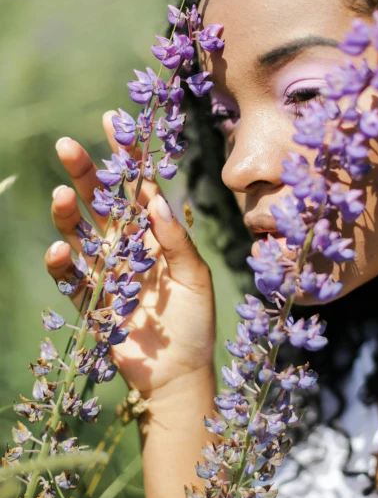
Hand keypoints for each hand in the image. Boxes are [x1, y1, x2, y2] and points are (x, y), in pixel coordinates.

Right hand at [45, 112, 216, 399]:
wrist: (178, 375)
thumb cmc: (195, 324)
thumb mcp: (196, 278)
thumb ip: (176, 241)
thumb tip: (156, 201)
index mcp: (156, 236)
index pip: (137, 189)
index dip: (125, 158)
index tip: (111, 122)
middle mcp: (128, 248)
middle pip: (101, 203)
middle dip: (85, 174)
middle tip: (67, 147)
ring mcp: (106, 273)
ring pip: (80, 234)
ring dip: (68, 214)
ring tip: (63, 195)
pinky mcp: (89, 301)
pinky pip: (70, 276)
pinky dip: (62, 262)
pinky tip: (60, 249)